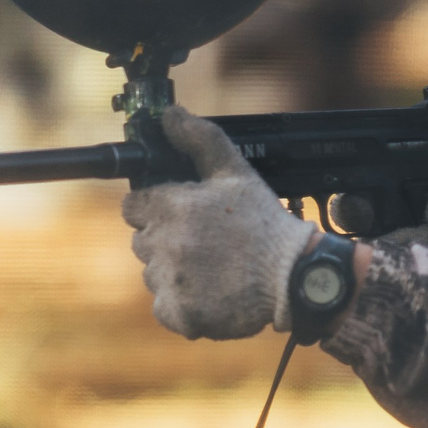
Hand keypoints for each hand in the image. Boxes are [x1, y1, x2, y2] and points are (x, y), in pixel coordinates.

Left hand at [123, 106, 318, 338]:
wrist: (295, 277)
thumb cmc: (266, 222)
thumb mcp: (236, 172)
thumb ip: (200, 139)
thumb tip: (171, 114)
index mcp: (171, 206)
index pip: (132, 206)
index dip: (155, 209)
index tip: (181, 216)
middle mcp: (163, 243)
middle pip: (142, 241)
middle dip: (167, 240)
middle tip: (207, 243)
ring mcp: (169, 281)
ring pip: (153, 275)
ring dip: (175, 273)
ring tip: (214, 269)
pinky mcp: (178, 313)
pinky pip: (164, 308)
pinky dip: (183, 304)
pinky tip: (212, 292)